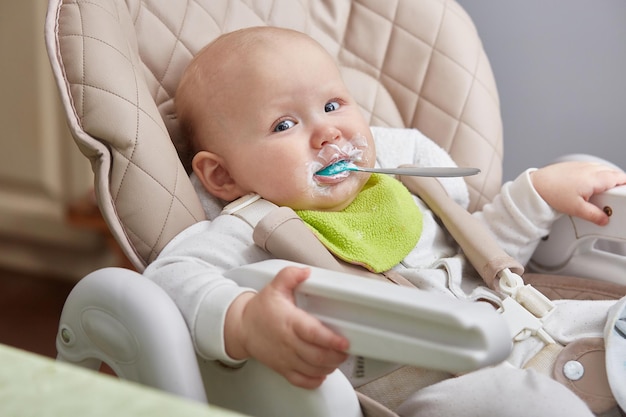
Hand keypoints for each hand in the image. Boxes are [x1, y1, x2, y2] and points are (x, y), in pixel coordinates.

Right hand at [224, 266, 349, 388]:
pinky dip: (314, 381)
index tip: (344, 342)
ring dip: (329, 367)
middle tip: (345, 350)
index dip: (331, 340)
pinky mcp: (282, 368)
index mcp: (289, 322)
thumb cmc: (259, 310)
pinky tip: (322, 373)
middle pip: (317, 356)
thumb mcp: (274, 287)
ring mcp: (285, 358)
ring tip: (336, 359)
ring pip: (312, 370)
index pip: (313, 334)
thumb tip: (305, 271)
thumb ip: (290, 275)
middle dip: (336, 356)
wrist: (240, 328)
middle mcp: (288, 342)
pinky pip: (301, 381)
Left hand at [530, 161, 625, 224]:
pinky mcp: (574, 165)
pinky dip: (595, 175)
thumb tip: (604, 219)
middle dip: (618, 184)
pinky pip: (591, 168)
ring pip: (603, 170)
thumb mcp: (576, 209)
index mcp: (596, 178)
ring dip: (607, 179)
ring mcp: (582, 165)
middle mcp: (591, 168)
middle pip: (613, 174)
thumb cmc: (552, 192)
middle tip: (615, 197)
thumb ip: (594, 215)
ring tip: (602, 193)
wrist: (535, 185)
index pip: (620, 178)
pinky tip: (589, 186)